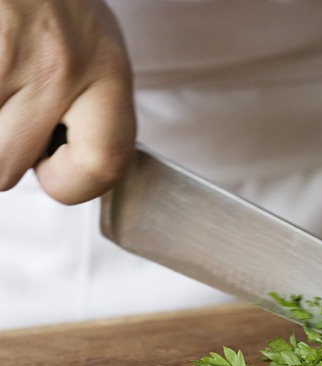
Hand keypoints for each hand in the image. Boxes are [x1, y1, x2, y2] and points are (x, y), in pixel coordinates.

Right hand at [0, 0, 134, 203]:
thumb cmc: (50, 2)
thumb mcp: (93, 48)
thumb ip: (91, 110)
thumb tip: (63, 170)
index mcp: (105, 69)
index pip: (105, 163)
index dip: (73, 186)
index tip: (53, 174)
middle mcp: (57, 65)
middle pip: (4, 170)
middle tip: (5, 114)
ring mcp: (3, 56)